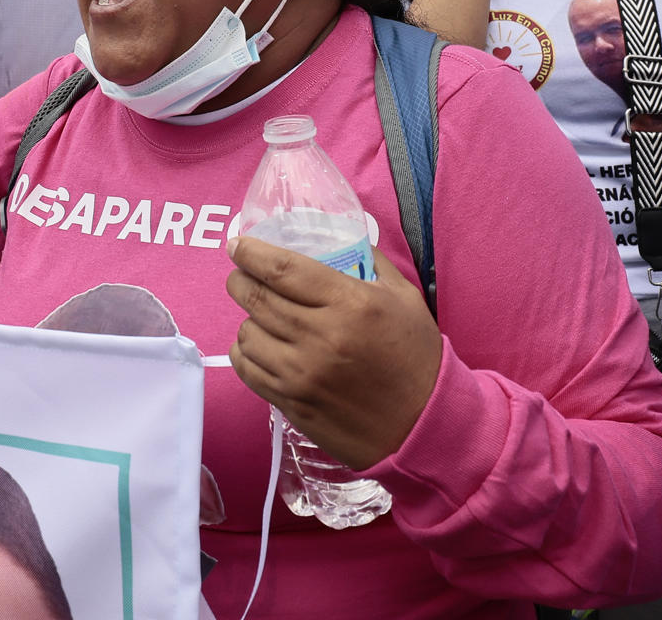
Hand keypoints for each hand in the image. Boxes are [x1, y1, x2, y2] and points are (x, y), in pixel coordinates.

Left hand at [225, 236, 440, 469]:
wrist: (423, 424)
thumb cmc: (416, 357)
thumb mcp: (404, 296)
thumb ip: (371, 262)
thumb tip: (341, 237)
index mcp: (350, 304)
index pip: (283, 270)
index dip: (252, 253)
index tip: (238, 245)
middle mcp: (320, 337)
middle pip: (257, 298)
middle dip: (239, 280)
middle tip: (241, 274)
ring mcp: (302, 375)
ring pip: (248, 334)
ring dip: (247, 318)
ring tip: (259, 314)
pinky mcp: (292, 403)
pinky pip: (248, 370)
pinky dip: (245, 352)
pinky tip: (259, 345)